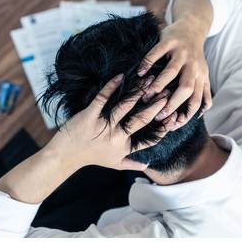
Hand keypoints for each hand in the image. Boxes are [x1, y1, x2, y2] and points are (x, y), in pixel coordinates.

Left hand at [46, 73, 175, 170]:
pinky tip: (121, 77)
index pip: (150, 138)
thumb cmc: (91, 157)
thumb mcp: (113, 163)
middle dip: (156, 105)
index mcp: (125, 147)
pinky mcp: (89, 116)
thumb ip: (131, 163)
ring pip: (125, 107)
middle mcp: (116, 137)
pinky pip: (102, 99)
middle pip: (141, 120)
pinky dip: (111, 87)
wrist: (66, 155)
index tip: (175, 116)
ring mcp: (103, 126)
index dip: (164, 127)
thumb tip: (147, 165)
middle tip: (167, 92)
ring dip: (138, 92)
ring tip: (150, 80)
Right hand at [137, 19, 211, 129]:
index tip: (171, 124)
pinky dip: (148, 62)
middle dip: (172, 103)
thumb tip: (202, 113)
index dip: (186, 115)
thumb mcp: (202, 74)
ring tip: (147, 95)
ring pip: (172, 71)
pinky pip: (157, 52)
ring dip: (159, 84)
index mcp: (200, 77)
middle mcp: (193, 66)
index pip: (196, 100)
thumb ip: (204, 92)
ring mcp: (182, 52)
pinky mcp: (170, 40)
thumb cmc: (194, 56)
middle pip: (186, 88)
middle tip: (158, 114)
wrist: (192, 27)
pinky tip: (140, 73)